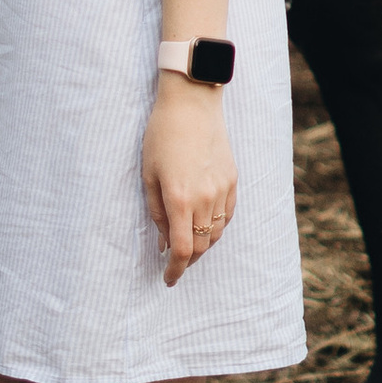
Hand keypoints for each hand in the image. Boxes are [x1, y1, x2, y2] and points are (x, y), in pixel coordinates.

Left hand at [141, 79, 236, 287]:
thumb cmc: (161, 136)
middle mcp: (204, 198)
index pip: (182, 250)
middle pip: (202, 247)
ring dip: (203, 245)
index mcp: (178, 198)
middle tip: (175, 264)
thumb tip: (164, 244)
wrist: (191, 103)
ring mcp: (222, 189)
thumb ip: (156, 213)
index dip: (175, 271)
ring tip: (189, 245)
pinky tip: (205, 225)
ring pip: (216, 233)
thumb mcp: (148, 175)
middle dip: (188, 261)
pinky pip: (227, 215)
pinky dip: (216, 227)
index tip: (168, 279)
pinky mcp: (232, 180)